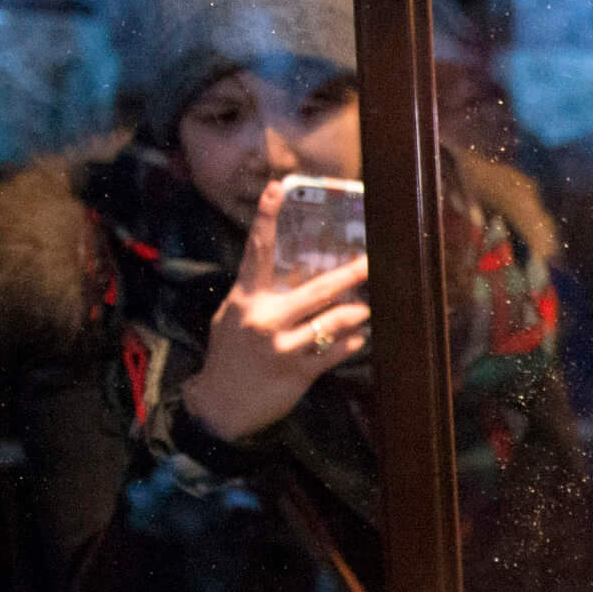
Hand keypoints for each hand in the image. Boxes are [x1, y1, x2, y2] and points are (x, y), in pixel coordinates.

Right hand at [180, 181, 370, 443]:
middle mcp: (264, 318)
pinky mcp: (297, 372)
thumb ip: (257, 294)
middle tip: (371, 260)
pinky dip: (351, 344)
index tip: (278, 187)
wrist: (220, 404)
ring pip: (333, 322)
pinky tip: (359, 338)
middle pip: (317, 289)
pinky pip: (335, 352)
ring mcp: (282, 346)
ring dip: (356, 313)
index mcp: (246, 298)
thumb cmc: (229, 355)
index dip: (267, 218)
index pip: (257, 251)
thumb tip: (285, 272)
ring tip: (366, 308)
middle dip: (350, 273)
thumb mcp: (232, 317)